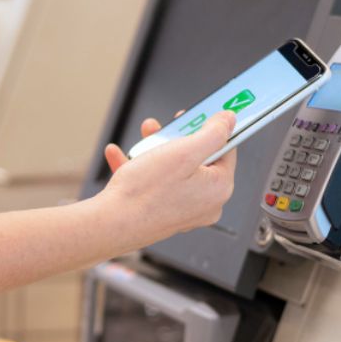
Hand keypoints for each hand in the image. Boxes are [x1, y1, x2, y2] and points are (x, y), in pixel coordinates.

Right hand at [95, 109, 237, 250]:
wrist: (111, 225)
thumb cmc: (146, 192)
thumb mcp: (184, 151)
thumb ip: (213, 133)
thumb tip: (229, 120)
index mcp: (219, 188)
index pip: (226, 149)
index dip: (209, 128)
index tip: (195, 116)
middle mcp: (206, 203)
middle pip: (198, 159)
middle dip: (176, 139)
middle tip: (162, 127)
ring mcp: (185, 212)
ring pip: (174, 171)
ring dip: (155, 151)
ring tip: (139, 142)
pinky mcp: (164, 215)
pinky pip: (157, 186)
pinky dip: (140, 169)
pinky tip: (120, 156)